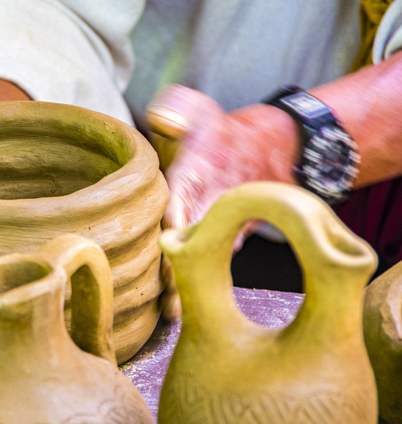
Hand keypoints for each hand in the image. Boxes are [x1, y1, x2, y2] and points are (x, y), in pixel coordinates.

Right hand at [145, 84, 298, 319]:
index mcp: (178, 180)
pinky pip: (205, 265)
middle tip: (164, 294)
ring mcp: (197, 227)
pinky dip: (196, 287)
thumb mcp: (203, 112)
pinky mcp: (216, 241)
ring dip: (179, 285)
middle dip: (166, 266)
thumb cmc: (224, 131)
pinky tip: (189, 314)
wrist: (258, 150)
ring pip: (184, 259)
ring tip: (175, 313)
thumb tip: (163, 115)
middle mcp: (182, 207)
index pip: (171, 200)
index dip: (171, 220)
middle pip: (170, 239)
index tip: (169, 240)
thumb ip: (182, 109)